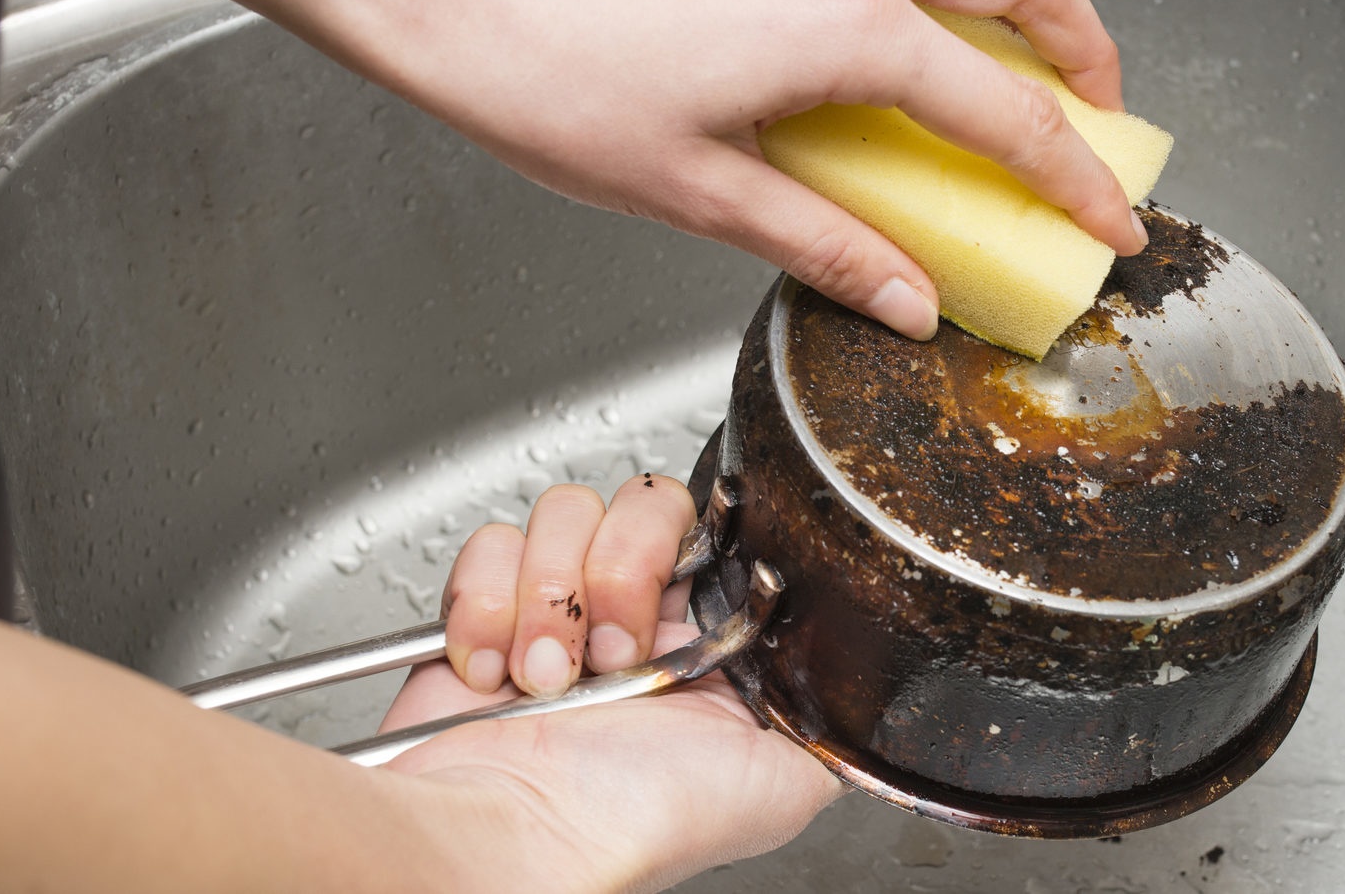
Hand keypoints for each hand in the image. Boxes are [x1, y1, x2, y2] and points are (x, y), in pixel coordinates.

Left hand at [322, 0, 1140, 341]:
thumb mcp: (698, 194)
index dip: (1074, 177)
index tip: (1111, 219)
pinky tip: (896, 3)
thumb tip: (906, 300)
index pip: (1006, 112)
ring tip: (1010, 52)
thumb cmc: (550, 84)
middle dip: (1086, 43)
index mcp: (845, 28)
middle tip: (1094, 114)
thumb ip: (824, 246)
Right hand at [377, 476, 841, 890]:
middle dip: (621, 569)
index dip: (691, 548)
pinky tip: (494, 673)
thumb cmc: (640, 823)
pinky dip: (486, 606)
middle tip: (614, 650)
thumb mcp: (784, 782)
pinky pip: (489, 547)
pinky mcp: (483, 611)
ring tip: (547, 676)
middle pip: (641, 505)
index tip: (677, 599)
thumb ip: (829, 715)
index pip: (714, 532)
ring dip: (550, 596)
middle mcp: (634, 618)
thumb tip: (861, 679)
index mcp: (705, 644)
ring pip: (564, 514)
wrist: (524, 840)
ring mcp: (557, 610)